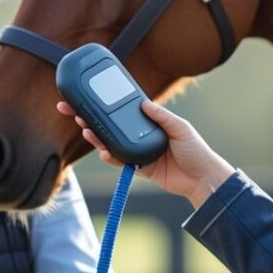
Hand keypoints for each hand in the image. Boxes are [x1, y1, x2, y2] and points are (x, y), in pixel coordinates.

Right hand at [57, 99, 234, 208]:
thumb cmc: (195, 150)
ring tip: (84, 128)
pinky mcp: (138, 167)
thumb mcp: (180, 128)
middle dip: (89, 117)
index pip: (122, 109)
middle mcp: (139, 134)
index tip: (88, 94)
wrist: (201, 178)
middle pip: (109, 124)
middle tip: (71, 109)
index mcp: (149, 121)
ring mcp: (137, 150)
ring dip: (95, 136)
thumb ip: (162, 116)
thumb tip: (145, 103)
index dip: (105, 102)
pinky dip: (110, 156)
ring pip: (109, 142)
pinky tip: (102, 151)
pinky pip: (119, 161)